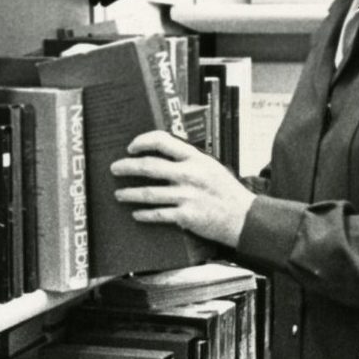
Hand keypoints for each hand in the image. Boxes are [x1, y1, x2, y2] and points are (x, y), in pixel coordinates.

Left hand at [111, 131, 254, 250]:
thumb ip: (189, 161)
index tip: (131, 147)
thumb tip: (162, 156)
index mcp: (195, 158)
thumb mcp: (210, 167)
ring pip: (149, 193)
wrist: (243, 217)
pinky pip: (158, 214)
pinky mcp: (186, 216)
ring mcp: (186, 196)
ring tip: (119, 194)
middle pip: (149, 167)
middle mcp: (189, 174)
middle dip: (127, 167)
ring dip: (129, 193)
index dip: (142, 141)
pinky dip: (144, 214)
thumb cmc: (227, 192)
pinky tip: (136, 214)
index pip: (162, 141)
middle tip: (115, 169)